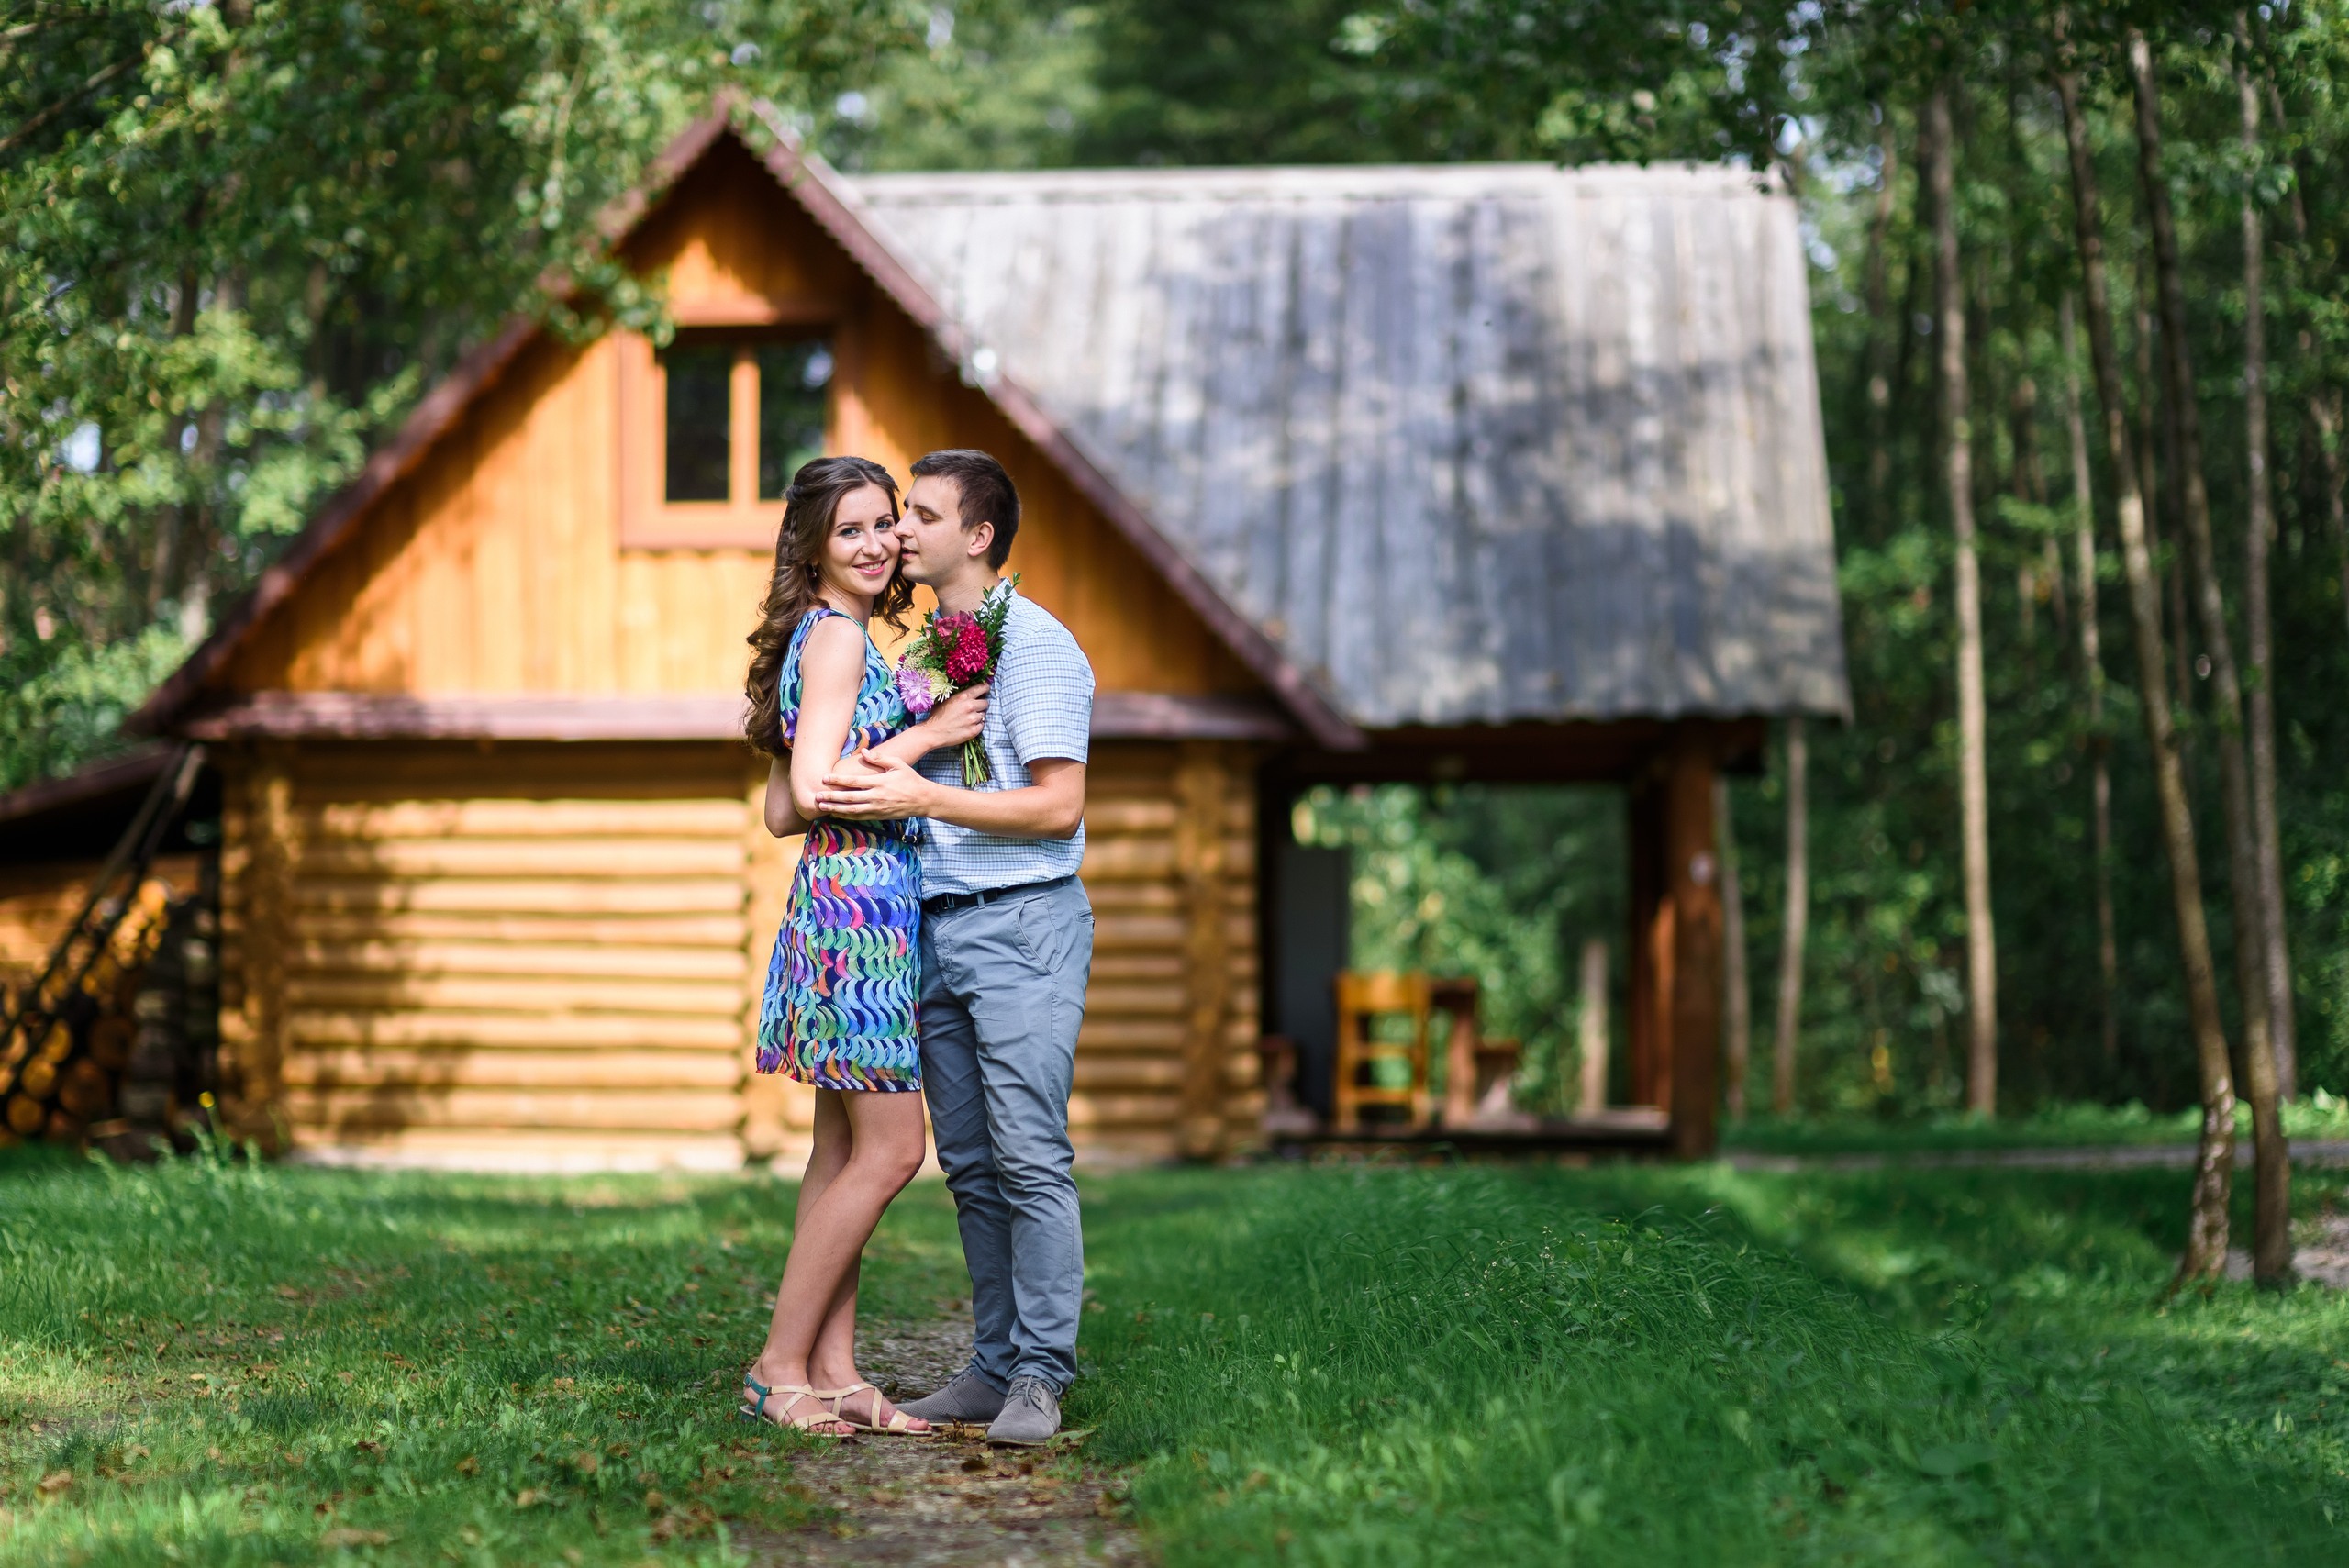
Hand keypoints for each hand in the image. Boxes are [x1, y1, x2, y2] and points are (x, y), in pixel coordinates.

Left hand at [817, 748, 935, 819]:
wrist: (923, 800)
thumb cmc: (910, 779)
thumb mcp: (898, 764)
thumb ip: (880, 757)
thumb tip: (863, 751)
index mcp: (879, 782)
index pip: (853, 782)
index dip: (837, 780)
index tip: (824, 778)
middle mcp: (876, 797)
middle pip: (849, 798)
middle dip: (831, 797)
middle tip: (816, 796)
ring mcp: (877, 808)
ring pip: (852, 810)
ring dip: (835, 809)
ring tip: (822, 807)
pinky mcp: (879, 816)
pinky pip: (859, 817)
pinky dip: (846, 816)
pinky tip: (836, 814)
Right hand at [918, 683, 988, 748]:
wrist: (932, 733)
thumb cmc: (937, 716)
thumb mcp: (946, 700)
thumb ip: (959, 696)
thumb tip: (968, 692)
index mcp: (963, 697)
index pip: (983, 688)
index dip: (985, 689)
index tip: (985, 691)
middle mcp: (970, 706)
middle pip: (986, 703)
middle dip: (981, 705)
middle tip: (973, 709)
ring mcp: (973, 719)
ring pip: (984, 715)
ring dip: (978, 716)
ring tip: (967, 719)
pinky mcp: (974, 731)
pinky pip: (981, 725)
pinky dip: (977, 726)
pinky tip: (968, 726)